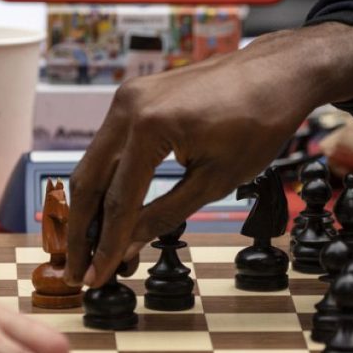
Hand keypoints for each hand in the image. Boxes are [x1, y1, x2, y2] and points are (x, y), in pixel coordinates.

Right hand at [65, 23, 352, 287]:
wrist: (277, 73)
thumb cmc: (258, 121)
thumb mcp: (215, 180)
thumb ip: (165, 214)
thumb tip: (128, 245)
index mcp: (149, 126)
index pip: (118, 201)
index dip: (106, 246)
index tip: (95, 278)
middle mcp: (128, 106)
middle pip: (88, 180)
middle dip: (80, 231)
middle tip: (75, 271)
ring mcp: (128, 97)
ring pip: (93, 163)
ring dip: (90, 208)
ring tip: (91, 249)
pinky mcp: (134, 97)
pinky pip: (110, 146)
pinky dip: (107, 181)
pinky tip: (110, 212)